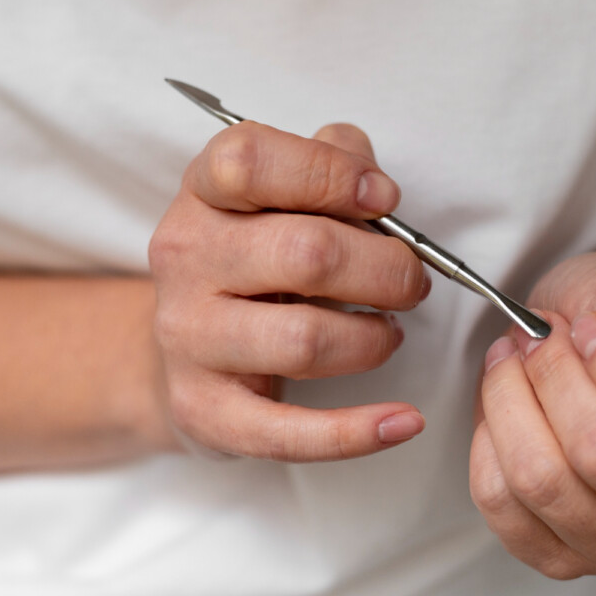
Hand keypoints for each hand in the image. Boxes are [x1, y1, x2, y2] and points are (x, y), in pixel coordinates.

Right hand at [148, 121, 429, 460]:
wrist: (184, 347)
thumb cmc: (253, 260)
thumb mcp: (277, 195)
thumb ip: (329, 164)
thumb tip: (376, 185)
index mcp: (204, 193)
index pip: (251, 162)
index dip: (329, 174)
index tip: (385, 198)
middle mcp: (185, 258)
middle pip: (306, 254)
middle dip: (386, 270)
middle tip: (411, 283)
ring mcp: (188, 337)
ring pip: (304, 340)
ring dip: (373, 340)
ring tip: (388, 334)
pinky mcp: (203, 410)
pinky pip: (287, 432)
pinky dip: (356, 432)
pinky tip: (402, 422)